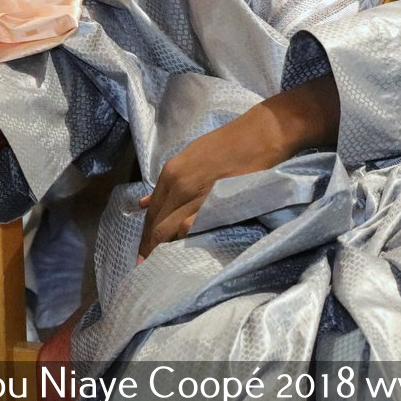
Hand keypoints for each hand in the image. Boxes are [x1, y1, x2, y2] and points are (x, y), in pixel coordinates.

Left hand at [137, 75, 338, 259]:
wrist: (259, 136)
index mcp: (171, 172)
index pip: (152, 210)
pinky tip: (182, 252)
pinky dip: (183, 242)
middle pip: (156, 223)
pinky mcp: (215, 205)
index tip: (142, 250)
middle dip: (148, 245)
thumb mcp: (190, 156)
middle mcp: (178, 185)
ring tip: (159, 264)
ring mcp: (196, 197)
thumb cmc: (227, 144)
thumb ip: (168, 182)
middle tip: (144, 264)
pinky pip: (191, 229)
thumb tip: (144, 203)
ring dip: (162, 248)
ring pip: (169, 230)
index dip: (145, 232)